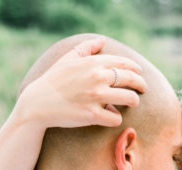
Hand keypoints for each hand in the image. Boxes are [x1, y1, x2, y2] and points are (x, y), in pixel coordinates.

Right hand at [16, 37, 146, 130]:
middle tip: (143, 89)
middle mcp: (97, 78)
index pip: (123, 63)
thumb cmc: (54, 80)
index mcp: (93, 63)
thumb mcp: (68, 58)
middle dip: (140, 84)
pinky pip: (116, 118)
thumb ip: (86, 47)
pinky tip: (112, 116)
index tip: (139, 73)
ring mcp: (96, 97)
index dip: (135, 69)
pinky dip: (116, 118)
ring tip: (132, 103)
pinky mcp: (93, 116)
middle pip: (130, 80)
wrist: (39, 103)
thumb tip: (101, 40)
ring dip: (133, 101)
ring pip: (129, 99)